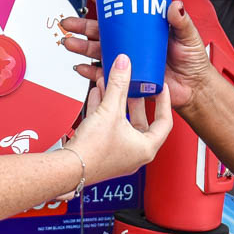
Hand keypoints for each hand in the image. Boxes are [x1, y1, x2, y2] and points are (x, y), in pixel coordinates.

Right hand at [60, 0, 212, 110]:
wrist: (195, 88)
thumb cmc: (193, 61)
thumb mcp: (188, 35)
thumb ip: (181, 21)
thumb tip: (175, 5)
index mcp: (143, 29)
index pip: (120, 14)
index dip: (105, 4)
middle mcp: (132, 44)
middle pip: (102, 32)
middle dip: (82, 27)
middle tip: (69, 23)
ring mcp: (129, 61)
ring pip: (98, 51)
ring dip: (81, 47)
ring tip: (70, 43)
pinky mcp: (128, 79)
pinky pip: (104, 75)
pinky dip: (90, 71)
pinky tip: (81, 67)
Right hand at [66, 53, 171, 184]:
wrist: (68, 169)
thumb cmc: (93, 152)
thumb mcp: (110, 110)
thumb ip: (118, 84)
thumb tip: (123, 65)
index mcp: (146, 148)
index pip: (164, 121)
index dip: (164, 101)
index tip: (161, 88)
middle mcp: (135, 154)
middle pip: (141, 120)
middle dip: (134, 99)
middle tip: (135, 85)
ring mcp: (119, 154)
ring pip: (122, 123)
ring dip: (116, 102)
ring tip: (112, 85)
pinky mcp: (103, 152)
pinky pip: (108, 127)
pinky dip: (104, 111)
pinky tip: (98, 96)